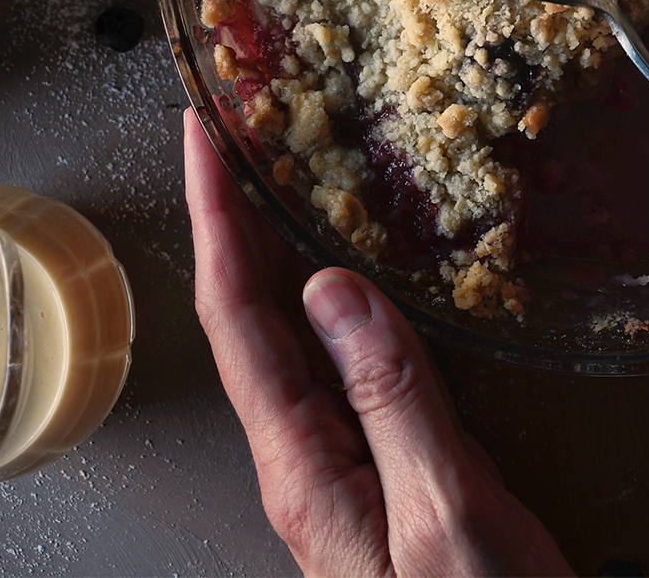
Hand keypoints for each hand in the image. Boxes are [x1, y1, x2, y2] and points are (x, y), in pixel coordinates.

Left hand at [184, 111, 569, 576]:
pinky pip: (336, 365)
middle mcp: (306, 460)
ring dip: (269, 255)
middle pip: (246, 320)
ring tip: (268, 183)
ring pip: (285, 339)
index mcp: (304, 465)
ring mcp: (339, 466)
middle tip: (229, 137)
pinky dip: (326, 300)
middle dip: (229, 223)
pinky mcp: (381, 471)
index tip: (203, 142)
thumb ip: (393, 399)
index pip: (238, 318)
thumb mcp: (445, 510)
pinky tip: (344, 276)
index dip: (218, 221)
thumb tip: (335, 289)